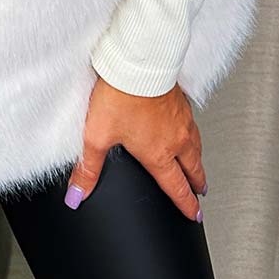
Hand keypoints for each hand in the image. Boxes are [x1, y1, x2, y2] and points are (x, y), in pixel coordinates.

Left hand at [64, 74, 207, 220]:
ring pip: (197, 147)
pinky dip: (194, 136)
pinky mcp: (181, 100)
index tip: (193, 215)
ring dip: (199, 161)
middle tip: (201, 193)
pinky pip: (193, 125)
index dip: (186, 204)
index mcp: (158, 154)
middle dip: (197, 184)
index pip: (176, 187)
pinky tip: (187, 130)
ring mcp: (182, 119)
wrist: (138, 63)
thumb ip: (87, 169)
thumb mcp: (97, 137)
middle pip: (193, 168)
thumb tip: (77, 195)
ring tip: (198, 166)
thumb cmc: (119, 96)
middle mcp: (175, 139)